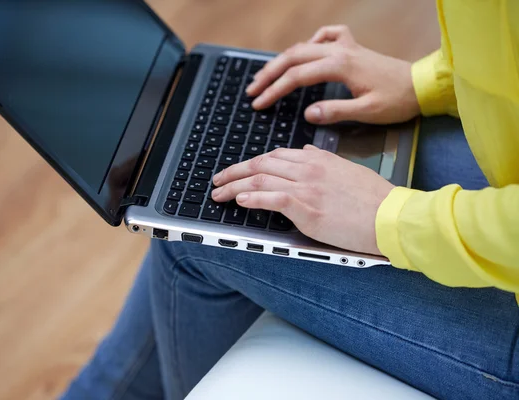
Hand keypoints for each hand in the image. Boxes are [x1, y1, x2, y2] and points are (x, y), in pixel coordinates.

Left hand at [211, 146, 394, 254]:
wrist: (391, 215)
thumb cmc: (375, 198)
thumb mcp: (349, 169)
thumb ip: (325, 160)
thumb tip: (308, 151)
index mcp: (317, 158)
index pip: (276, 155)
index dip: (253, 162)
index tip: (241, 169)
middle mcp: (308, 167)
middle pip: (261, 163)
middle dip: (235, 171)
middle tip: (219, 179)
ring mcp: (306, 186)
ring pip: (259, 178)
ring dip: (234, 186)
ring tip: (218, 193)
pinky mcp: (306, 206)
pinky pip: (270, 197)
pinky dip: (251, 197)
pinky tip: (239, 200)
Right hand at [246, 25, 419, 124]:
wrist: (421, 85)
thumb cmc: (397, 100)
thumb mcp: (367, 112)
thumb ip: (336, 112)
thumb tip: (308, 114)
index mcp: (339, 66)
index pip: (297, 77)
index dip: (274, 91)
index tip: (259, 104)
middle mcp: (339, 51)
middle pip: (293, 57)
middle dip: (269, 74)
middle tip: (252, 90)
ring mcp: (345, 46)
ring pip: (304, 46)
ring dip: (282, 60)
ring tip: (266, 75)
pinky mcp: (352, 48)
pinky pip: (327, 35)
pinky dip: (312, 41)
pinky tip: (306, 49)